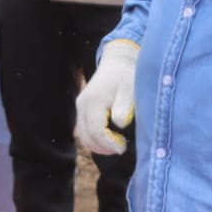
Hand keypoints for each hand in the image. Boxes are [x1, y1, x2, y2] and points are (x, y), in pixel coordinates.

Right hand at [75, 39, 138, 155]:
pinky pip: (84, 131)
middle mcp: (82, 105)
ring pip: (83, 136)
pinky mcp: (82, 110)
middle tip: (121, 148)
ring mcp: (80, 108)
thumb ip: (124, 106)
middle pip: (86, 136)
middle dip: (103, 147)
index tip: (123, 147)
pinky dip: (95, 140)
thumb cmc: (126, 76)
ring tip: (117, 145)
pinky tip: (110, 139)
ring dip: (98, 145)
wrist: (117, 63)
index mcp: (94, 101)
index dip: (109, 143)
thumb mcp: (130, 89)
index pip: (95, 131)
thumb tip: (119, 124)